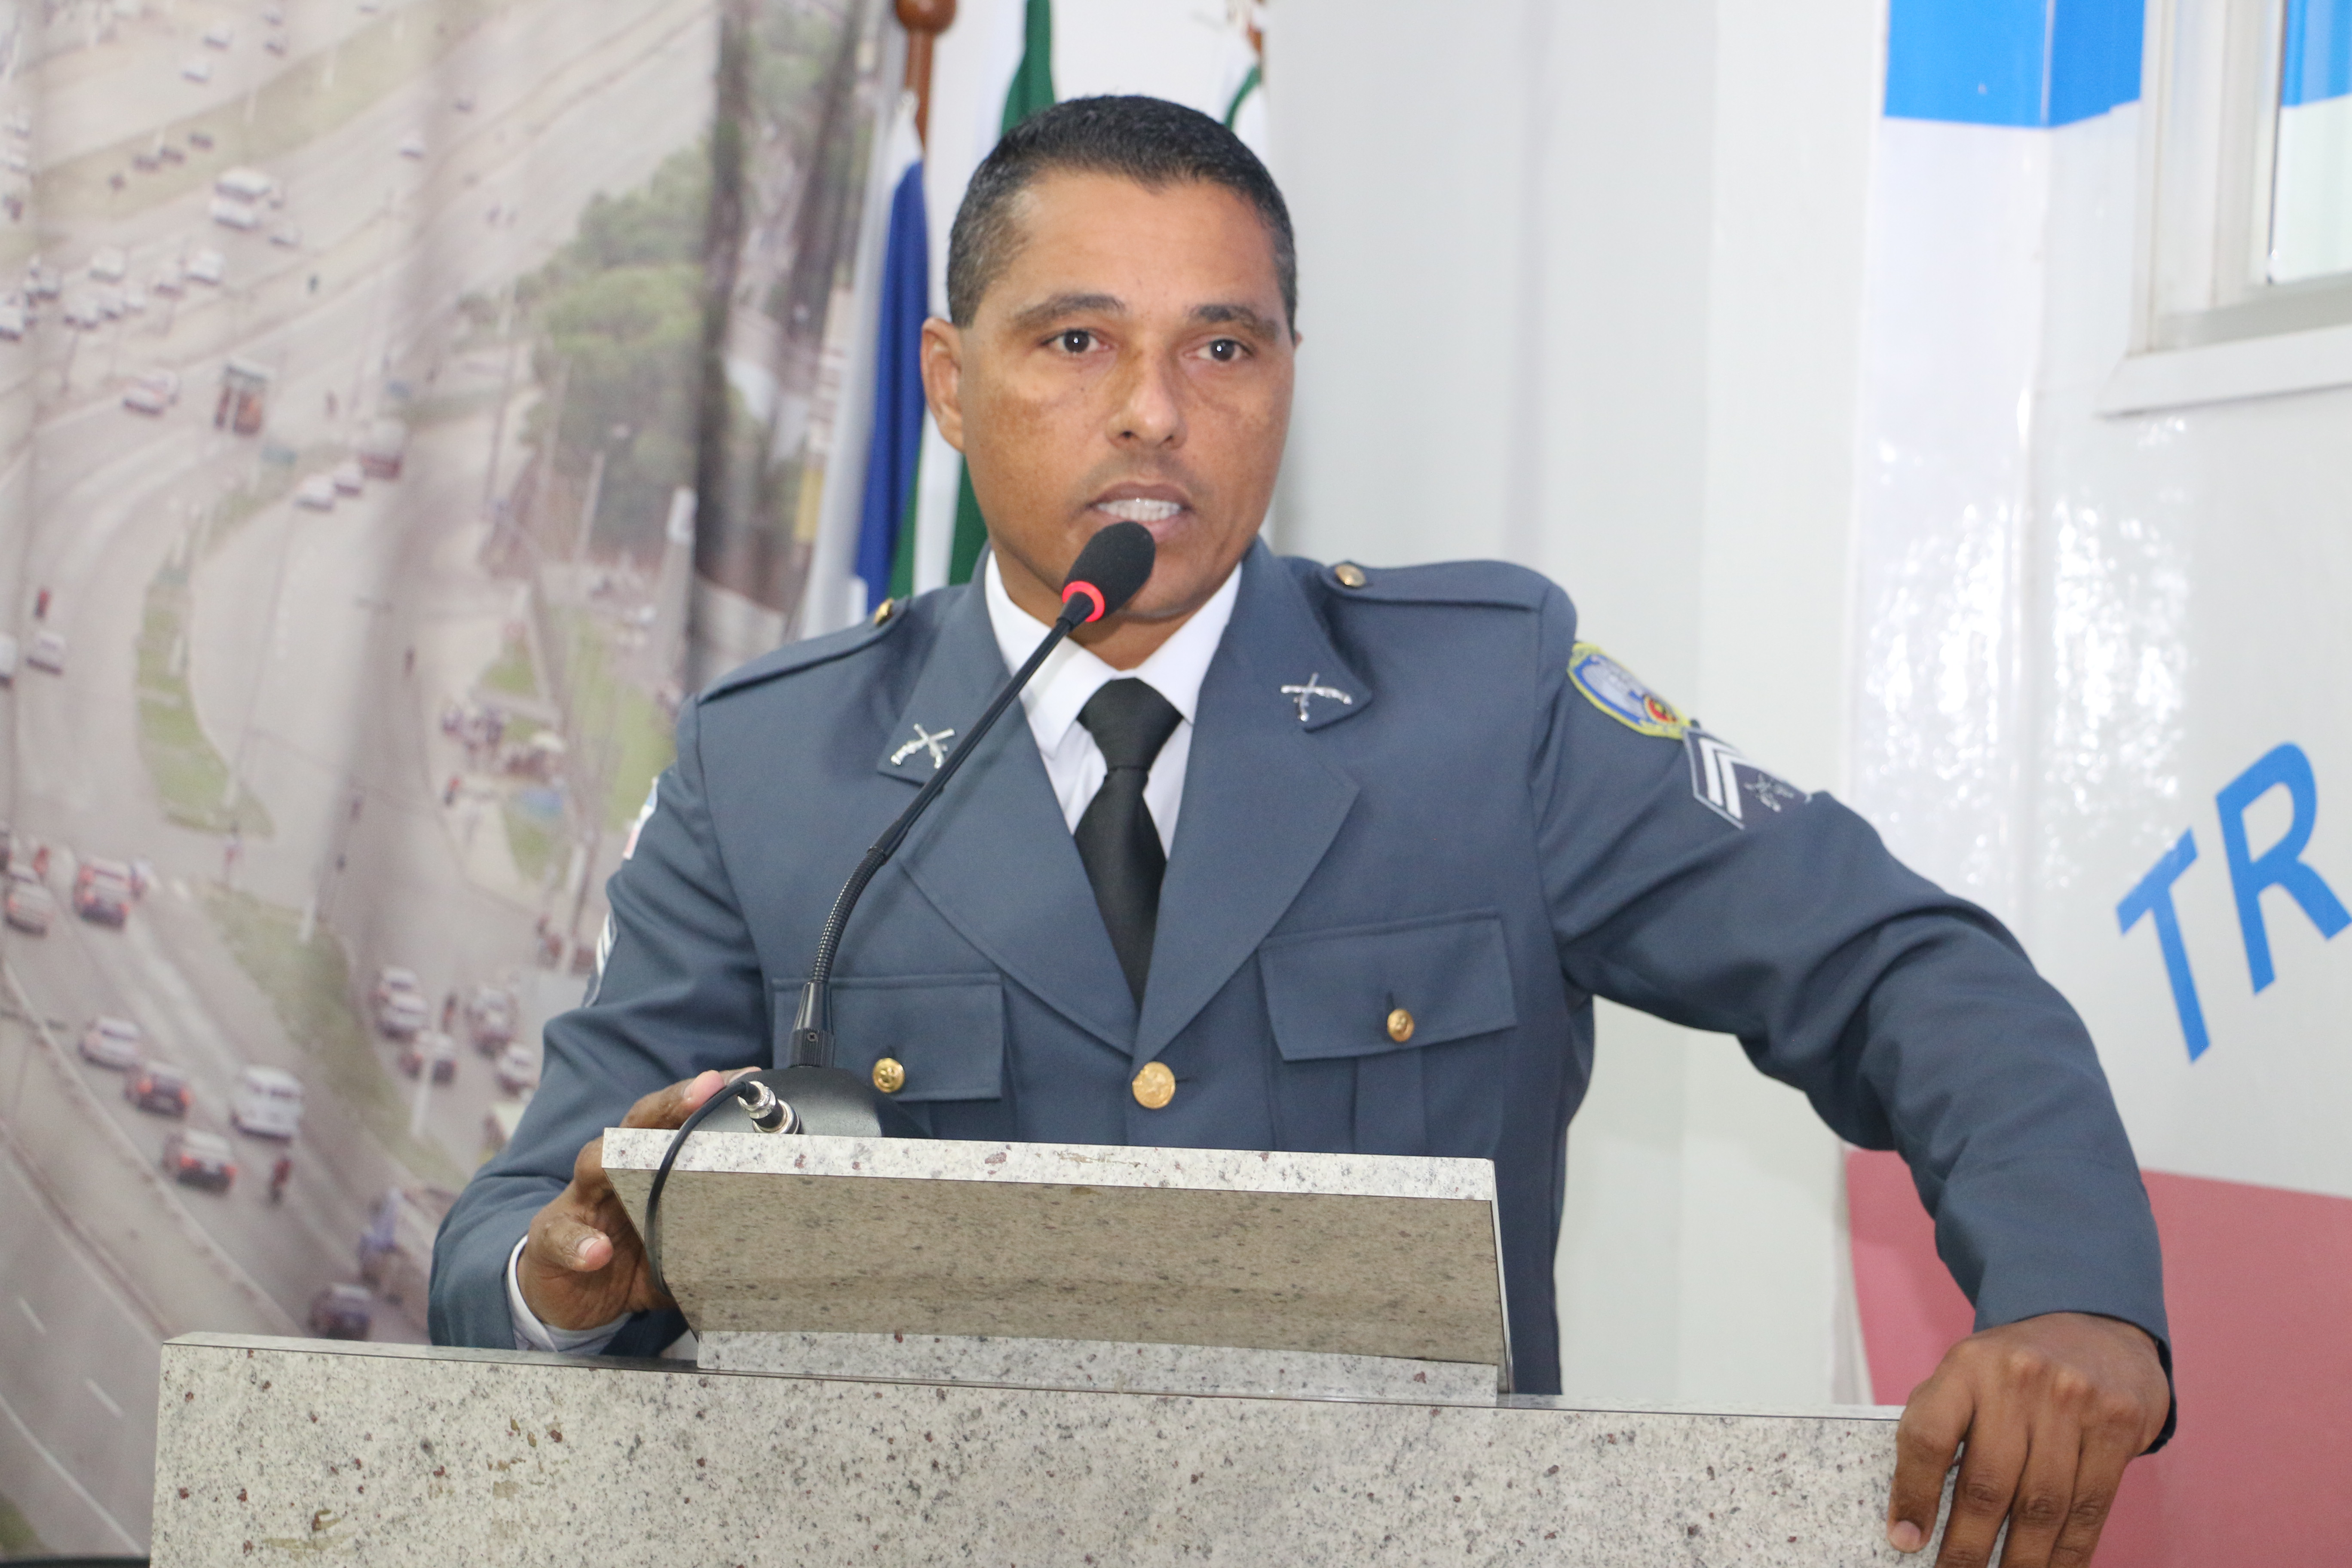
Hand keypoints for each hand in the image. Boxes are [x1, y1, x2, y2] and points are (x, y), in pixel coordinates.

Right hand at [516, 1068, 745, 1330]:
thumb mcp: (677, 1246)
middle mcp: (614, 1171)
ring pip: (593, 1163)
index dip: (710, 1099)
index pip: (677, 1120)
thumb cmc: (630, 1256)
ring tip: (637, 1162)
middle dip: (671, 1103)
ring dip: (614, 1159)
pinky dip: (579, 1244)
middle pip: (638, 1124)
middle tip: (704, 1090)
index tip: (748, 1080)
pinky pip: (561, 1236)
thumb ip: (714, 1238)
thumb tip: (776, 1243)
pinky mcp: (551, 1239)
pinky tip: (597, 1252)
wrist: (570, 1294)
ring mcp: (579, 1201)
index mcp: (647, 1166)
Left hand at [1888, 1311, 2169, 1566]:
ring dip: (2019, 1561)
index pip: (1928, 1436)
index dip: (1913, 1494)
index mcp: (1966, 1366)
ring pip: (2041, 1506)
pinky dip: (2068, 1553)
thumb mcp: (1966, 1377)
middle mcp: (2018, 1379)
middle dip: (1966, 1548)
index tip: (1904, 1541)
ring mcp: (2073, 1400)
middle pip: (1986, 1484)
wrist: (2094, 1326)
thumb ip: (1938, 1430)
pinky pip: (2090, 1508)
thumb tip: (1911, 1515)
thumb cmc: (2013, 1370)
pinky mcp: (2118, 1424)